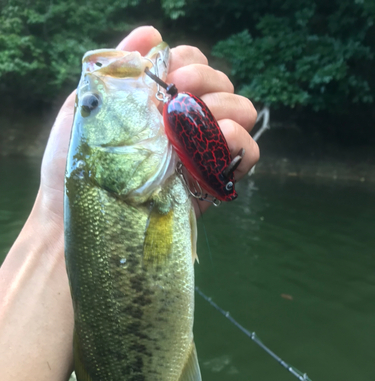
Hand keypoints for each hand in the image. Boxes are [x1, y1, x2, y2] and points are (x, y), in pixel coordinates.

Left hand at [39, 26, 258, 224]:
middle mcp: (184, 124)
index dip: (188, 61)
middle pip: (222, 85)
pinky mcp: (212, 182)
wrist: (80, 214)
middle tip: (178, 95)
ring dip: (227, 106)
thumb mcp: (85, 105)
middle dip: (207, 80)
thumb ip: (118, 68)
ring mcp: (201, 152)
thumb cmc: (75, 163)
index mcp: (159, 104)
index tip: (167, 77)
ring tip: (199, 120)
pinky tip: (217, 140)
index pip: (193, 65)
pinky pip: (248, 156)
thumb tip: (152, 33)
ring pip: (242, 113)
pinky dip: (242, 141)